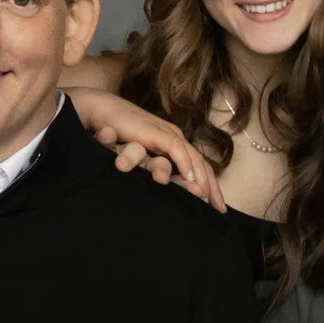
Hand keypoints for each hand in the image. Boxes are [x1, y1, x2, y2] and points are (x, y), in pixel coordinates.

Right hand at [74, 87, 225, 211]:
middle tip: (219, 210)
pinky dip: (185, 164)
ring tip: (205, 197)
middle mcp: (176, 139)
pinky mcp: (156, 132)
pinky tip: (189, 180)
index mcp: (175, 145)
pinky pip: (176, 149)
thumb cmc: (120, 136)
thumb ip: (153, 170)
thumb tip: (164, 191)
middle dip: (212, 188)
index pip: (198, 168)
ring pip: (193, 158)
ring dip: (201, 179)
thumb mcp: (141, 158)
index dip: (210, 187)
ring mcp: (168, 134)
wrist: (104, 112)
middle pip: (201, 165)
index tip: (217, 209)